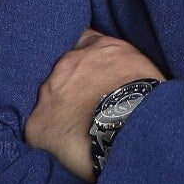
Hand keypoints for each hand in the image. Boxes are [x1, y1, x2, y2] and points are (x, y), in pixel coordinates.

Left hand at [24, 27, 165, 183]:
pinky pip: (36, 128)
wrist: (132, 126)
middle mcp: (68, 63)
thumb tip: (122, 72)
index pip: (82, 40)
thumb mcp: (141, 65)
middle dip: (67, 83)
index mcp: (96, 47)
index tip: (87, 67)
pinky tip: (59, 144)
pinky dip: (46, 136)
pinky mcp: (37, 123)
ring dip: (56, 108)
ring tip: (71, 125)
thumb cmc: (146, 98)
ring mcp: (49, 91)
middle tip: (80, 102)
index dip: (83, 55)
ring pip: (46, 97)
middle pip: (60, 70)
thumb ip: (122, 61)